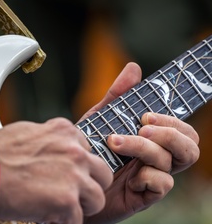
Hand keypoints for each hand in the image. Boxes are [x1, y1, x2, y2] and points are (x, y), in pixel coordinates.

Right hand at [0, 118, 112, 223]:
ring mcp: (73, 174)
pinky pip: (77, 219)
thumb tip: (51, 149)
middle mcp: (74, 150)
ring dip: (80, 207)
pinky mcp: (66, 199)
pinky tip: (45, 217)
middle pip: (102, 173)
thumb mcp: (27, 133)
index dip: (78, 167)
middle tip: (70, 195)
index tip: (67, 175)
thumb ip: (48, 140)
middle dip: (88, 186)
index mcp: (64, 131)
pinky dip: (63, 222)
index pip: (88, 150)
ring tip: (59, 210)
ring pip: (97, 198)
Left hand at [82, 62, 199, 222]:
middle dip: (168, 133)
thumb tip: (134, 67)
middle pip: (189, 146)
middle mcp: (157, 158)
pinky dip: (146, 176)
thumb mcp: (100, 120)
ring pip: (171, 161)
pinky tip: (125, 176)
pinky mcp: (145, 195)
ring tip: (116, 143)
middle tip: (141, 127)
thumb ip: (117, 97)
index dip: (173, 120)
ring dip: (145, 148)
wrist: (72, 178)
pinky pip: (162, 184)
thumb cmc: (89, 149)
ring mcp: (152, 176)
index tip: (146, 114)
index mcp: (151, 140)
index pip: (182, 129)